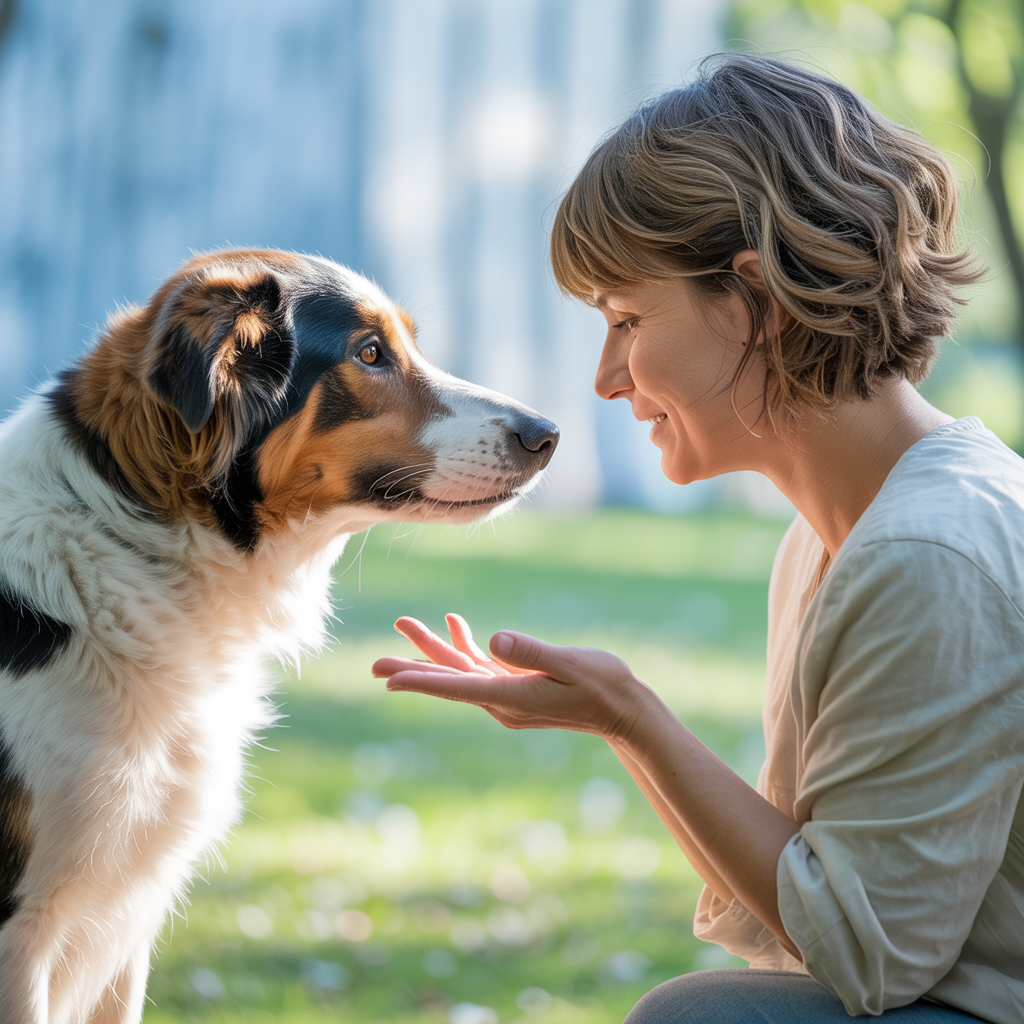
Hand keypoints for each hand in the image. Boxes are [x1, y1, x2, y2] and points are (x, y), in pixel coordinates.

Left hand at [371, 614, 654, 739]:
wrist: (624, 712)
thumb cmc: (604, 686)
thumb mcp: (572, 665)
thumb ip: (534, 653)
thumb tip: (496, 639)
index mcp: (512, 696)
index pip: (458, 687)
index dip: (422, 681)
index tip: (390, 681)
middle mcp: (502, 700)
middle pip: (449, 679)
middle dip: (412, 667)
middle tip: (374, 665)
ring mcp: (508, 695)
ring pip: (461, 669)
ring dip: (433, 648)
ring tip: (404, 625)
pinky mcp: (516, 686)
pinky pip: (480, 666)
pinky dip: (464, 646)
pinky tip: (454, 624)